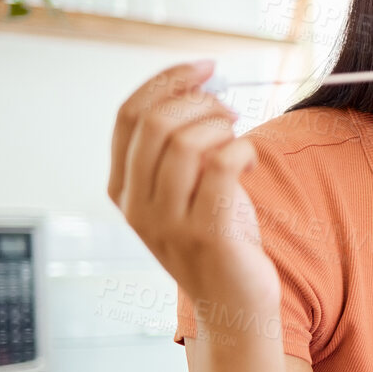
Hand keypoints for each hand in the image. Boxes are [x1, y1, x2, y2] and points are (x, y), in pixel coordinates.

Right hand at [106, 61, 275, 309]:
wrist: (233, 304)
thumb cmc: (217, 236)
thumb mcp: (186, 188)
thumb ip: (179, 144)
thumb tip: (201, 81)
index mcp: (122, 187)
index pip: (129, 114)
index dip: (168, 80)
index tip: (206, 67)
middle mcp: (136, 205)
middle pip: (155, 123)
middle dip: (201, 102)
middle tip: (230, 112)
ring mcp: (168, 223)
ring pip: (185, 142)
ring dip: (222, 127)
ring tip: (239, 139)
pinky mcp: (206, 234)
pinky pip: (221, 166)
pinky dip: (242, 150)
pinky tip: (250, 162)